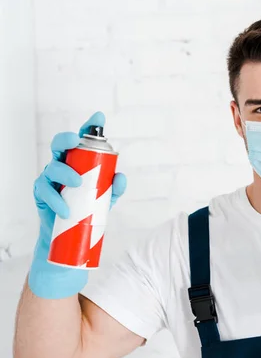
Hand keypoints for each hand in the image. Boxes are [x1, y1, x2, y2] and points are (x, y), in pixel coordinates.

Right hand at [29, 112, 126, 298]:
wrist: (70, 240)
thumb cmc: (88, 213)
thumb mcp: (105, 200)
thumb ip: (113, 188)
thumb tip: (121, 177)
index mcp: (79, 163)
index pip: (83, 141)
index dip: (89, 127)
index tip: (98, 117)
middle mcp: (63, 166)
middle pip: (61, 145)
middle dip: (67, 139)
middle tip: (76, 142)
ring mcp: (50, 179)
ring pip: (53, 166)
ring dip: (65, 172)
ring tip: (77, 184)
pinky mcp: (41, 195)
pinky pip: (45, 191)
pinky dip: (56, 199)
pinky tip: (66, 208)